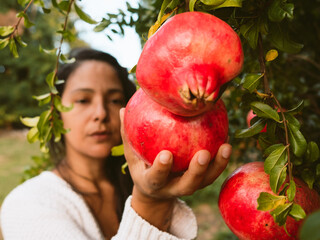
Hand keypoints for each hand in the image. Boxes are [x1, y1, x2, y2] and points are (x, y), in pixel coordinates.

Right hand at [119, 108, 230, 229]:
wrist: (155, 192)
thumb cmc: (142, 166)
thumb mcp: (131, 155)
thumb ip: (127, 135)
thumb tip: (121, 110)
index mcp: (153, 183)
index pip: (156, 178)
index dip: (161, 169)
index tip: (166, 155)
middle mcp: (173, 188)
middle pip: (188, 185)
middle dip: (196, 171)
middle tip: (203, 154)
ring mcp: (189, 187)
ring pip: (205, 181)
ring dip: (217, 165)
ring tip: (226, 146)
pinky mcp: (201, 183)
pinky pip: (213, 172)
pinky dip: (222, 159)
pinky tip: (228, 140)